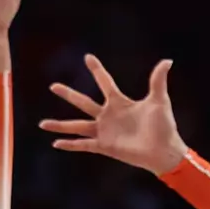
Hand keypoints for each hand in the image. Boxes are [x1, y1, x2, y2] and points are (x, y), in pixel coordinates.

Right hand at [41, 55, 186, 175]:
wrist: (164, 150)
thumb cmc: (164, 126)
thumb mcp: (160, 100)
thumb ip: (158, 81)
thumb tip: (167, 61)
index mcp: (120, 103)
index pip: (105, 83)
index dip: (97, 70)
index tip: (87, 57)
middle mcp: (109, 116)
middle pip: (83, 102)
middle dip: (68, 94)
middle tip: (53, 86)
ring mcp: (105, 131)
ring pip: (77, 125)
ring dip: (60, 125)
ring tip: (42, 123)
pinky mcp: (105, 146)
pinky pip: (83, 145)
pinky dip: (70, 144)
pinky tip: (55, 143)